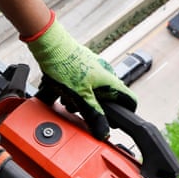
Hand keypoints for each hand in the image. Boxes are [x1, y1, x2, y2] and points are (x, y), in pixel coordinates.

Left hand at [23, 13, 135, 139]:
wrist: (49, 45)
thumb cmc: (66, 65)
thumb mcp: (81, 96)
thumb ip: (94, 115)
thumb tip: (104, 132)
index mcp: (110, 80)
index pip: (129, 100)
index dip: (125, 114)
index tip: (114, 123)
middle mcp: (105, 72)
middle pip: (106, 98)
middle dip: (93, 108)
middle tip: (81, 110)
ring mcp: (92, 67)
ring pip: (91, 91)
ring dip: (79, 99)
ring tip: (66, 100)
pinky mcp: (80, 64)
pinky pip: (80, 83)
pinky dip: (72, 90)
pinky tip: (60, 92)